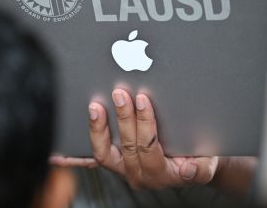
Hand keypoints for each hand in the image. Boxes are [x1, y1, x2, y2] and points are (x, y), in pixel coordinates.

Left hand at [51, 89, 220, 188]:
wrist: (194, 167)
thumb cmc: (200, 159)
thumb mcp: (208, 163)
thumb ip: (201, 166)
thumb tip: (191, 168)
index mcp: (162, 174)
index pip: (149, 149)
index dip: (145, 125)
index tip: (143, 101)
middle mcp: (139, 174)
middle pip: (126, 146)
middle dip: (123, 118)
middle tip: (119, 93)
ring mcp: (123, 169)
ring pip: (104, 153)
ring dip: (98, 130)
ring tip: (95, 108)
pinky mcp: (114, 163)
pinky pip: (91, 163)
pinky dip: (74, 158)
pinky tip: (58, 154)